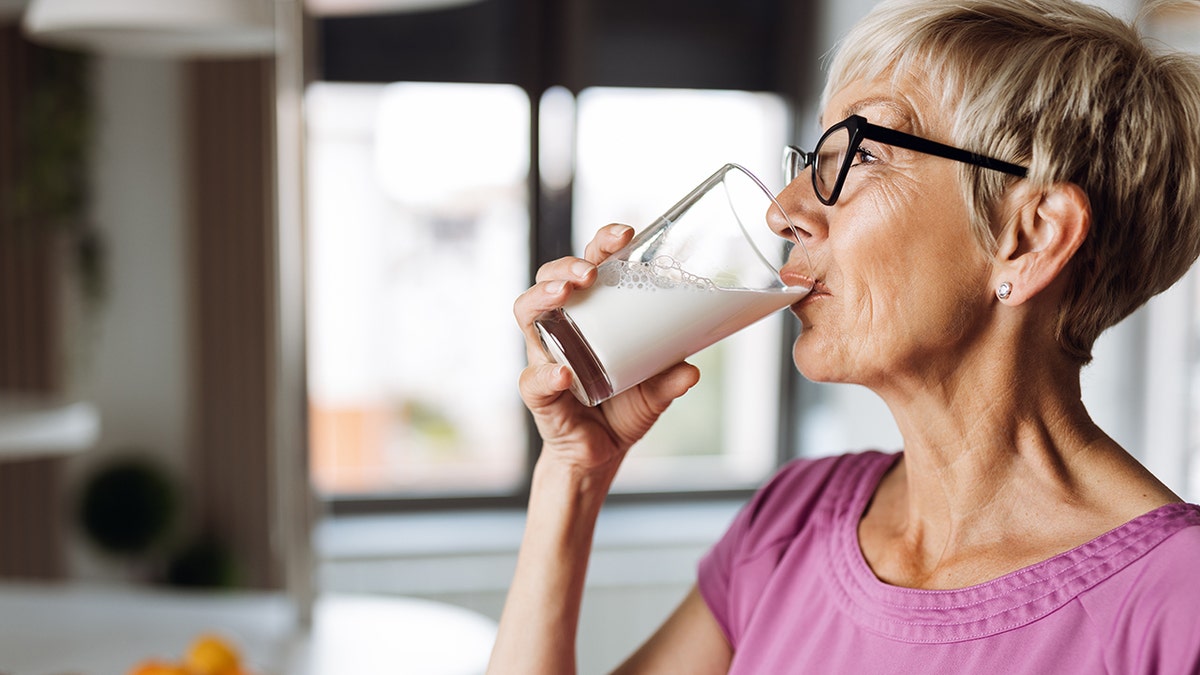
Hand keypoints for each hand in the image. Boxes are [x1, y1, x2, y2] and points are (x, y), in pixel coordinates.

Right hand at [512, 224, 700, 476]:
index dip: (602, 244)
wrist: (600, 456)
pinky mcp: (539, 394)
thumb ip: (670, 380)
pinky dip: (547, 374)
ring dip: (543, 297)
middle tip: (590, 271)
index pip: (587, 267)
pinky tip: (564, 373)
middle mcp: (560, 328)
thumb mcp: (656, 392)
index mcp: (589, 316)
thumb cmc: (623, 410)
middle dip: (566, 266)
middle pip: (549, 279)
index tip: (626, 233)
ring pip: (527, 314)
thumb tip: (691, 370)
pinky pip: (533, 379)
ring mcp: (544, 357)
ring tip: (566, 294)